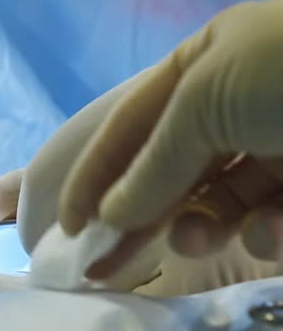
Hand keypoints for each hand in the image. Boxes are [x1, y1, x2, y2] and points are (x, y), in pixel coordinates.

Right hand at [59, 0, 282, 278]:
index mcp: (209, 61)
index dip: (96, 176)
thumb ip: (153, 163)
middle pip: (170, 171)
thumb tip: (114, 215)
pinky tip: (276, 232)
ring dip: (200, 226)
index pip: (132, 125)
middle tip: (102, 268)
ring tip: (199, 239)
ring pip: (219, 203)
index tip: (69, 230)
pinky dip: (268, 232)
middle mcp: (243, 100)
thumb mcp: (204, 100)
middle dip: (138, 216)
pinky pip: (274, 220)